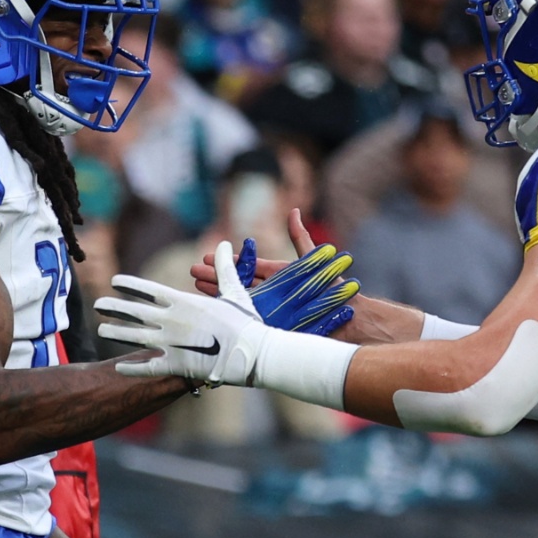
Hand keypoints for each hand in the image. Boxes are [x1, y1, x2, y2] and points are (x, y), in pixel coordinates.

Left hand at [96, 241, 268, 384]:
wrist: (253, 353)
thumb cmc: (245, 321)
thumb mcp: (234, 290)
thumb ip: (224, 268)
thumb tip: (225, 243)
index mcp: (182, 302)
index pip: (148, 290)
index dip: (129, 285)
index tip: (114, 282)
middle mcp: (170, 321)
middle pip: (134, 312)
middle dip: (114, 307)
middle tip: (98, 305)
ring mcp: (170, 344)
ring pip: (134, 338)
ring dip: (116, 333)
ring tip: (101, 330)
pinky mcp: (175, 366)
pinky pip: (147, 367)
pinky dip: (131, 368)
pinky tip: (118, 367)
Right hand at [209, 214, 358, 335]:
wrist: (346, 318)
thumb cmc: (332, 289)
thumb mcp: (313, 260)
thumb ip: (300, 237)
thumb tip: (293, 210)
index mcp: (278, 277)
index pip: (247, 267)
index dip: (227, 262)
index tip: (207, 256)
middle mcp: (270, 293)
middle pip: (236, 283)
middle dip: (214, 276)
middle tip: (192, 271)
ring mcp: (269, 310)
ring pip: (236, 301)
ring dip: (216, 294)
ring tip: (195, 289)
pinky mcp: (271, 326)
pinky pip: (246, 320)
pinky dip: (229, 315)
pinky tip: (213, 312)